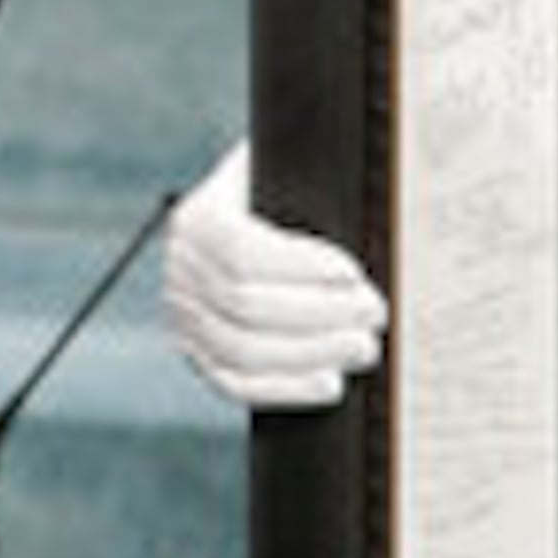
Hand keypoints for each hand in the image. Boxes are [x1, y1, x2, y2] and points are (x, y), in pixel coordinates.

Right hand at [163, 139, 385, 410]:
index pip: (241, 250)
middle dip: (320, 314)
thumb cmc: (289, 193)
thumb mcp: (295, 169)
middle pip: (244, 305)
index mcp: (200, 217)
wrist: (253, 216)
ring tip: (364, 346)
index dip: (299, 267)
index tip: (352, 273)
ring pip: (241, 350)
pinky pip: (235, 382)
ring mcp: (185, 315)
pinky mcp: (199, 354)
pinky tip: (330, 383)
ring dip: (311, 352)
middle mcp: (181, 267)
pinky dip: (286, 388)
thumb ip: (320, 178)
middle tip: (375, 313)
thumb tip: (373, 187)